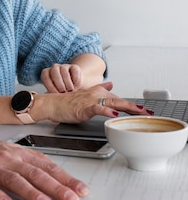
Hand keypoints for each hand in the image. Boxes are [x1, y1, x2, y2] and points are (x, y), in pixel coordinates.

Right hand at [0, 134, 89, 199]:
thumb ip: (30, 161)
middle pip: (35, 173)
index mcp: (18, 154)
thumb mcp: (9, 151)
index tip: (81, 189)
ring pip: (14, 179)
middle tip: (72, 198)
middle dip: (56, 186)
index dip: (65, 178)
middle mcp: (8, 159)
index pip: (47, 166)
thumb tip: (53, 170)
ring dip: (31, 192)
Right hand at [36, 81, 153, 123]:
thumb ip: (99, 89)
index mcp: (98, 93)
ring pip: (112, 103)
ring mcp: (91, 100)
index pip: (118, 99)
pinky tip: (114, 114)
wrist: (52, 103)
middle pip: (119, 100)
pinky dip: (106, 111)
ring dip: (126, 107)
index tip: (145, 110)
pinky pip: (97, 108)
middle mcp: (96, 95)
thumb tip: (110, 84)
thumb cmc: (67, 102)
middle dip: (135, 107)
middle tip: (148, 112)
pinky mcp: (84, 107)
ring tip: (138, 111)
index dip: (132, 105)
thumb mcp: (86, 95)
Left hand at [41, 63, 82, 92]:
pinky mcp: (74, 67)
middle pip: (54, 73)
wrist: (74, 84)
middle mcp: (54, 68)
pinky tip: (76, 85)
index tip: (55, 94)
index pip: (45, 77)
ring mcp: (64, 66)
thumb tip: (49, 101)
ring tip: (70, 90)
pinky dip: (75, 80)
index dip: (50, 86)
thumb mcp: (55, 92)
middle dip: (59, 84)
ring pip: (64, 72)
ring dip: (68, 84)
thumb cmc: (62, 90)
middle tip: (63, 92)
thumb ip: (51, 95)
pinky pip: (74, 71)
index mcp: (47, 73)